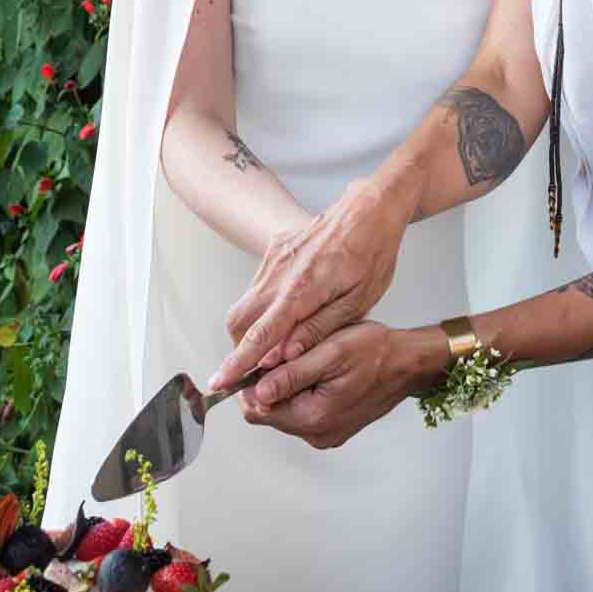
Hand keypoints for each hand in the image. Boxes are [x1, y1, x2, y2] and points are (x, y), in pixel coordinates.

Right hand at [209, 178, 410, 390]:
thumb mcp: (357, 302)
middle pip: (240, 321)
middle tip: (256, 370)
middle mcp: (280, 273)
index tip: (220, 382)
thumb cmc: (372, 254)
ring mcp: (274, 259)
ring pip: (245, 304)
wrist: (370, 209)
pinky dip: (261, 308)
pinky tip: (286, 315)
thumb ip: (317, 331)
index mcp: (303, 289)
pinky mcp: (275, 250)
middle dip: (241, 350)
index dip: (239, 363)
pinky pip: (256, 286)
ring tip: (276, 347)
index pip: (261, 335)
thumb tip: (285, 357)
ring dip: (252, 330)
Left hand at [237, 321, 442, 448]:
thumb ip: (291, 374)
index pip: (256, 408)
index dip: (250, 382)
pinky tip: (319, 371)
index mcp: (312, 418)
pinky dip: (302, 392)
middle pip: (268, 412)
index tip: (262, 358)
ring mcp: (325, 433)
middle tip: (288, 355)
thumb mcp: (330, 354)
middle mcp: (316, 434)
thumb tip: (256, 390)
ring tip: (308, 360)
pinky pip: (303, 412)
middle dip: (269, 383)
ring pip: (285, 411)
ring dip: (286, 386)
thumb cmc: (376, 352)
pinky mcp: (332, 427)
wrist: (408, 363)